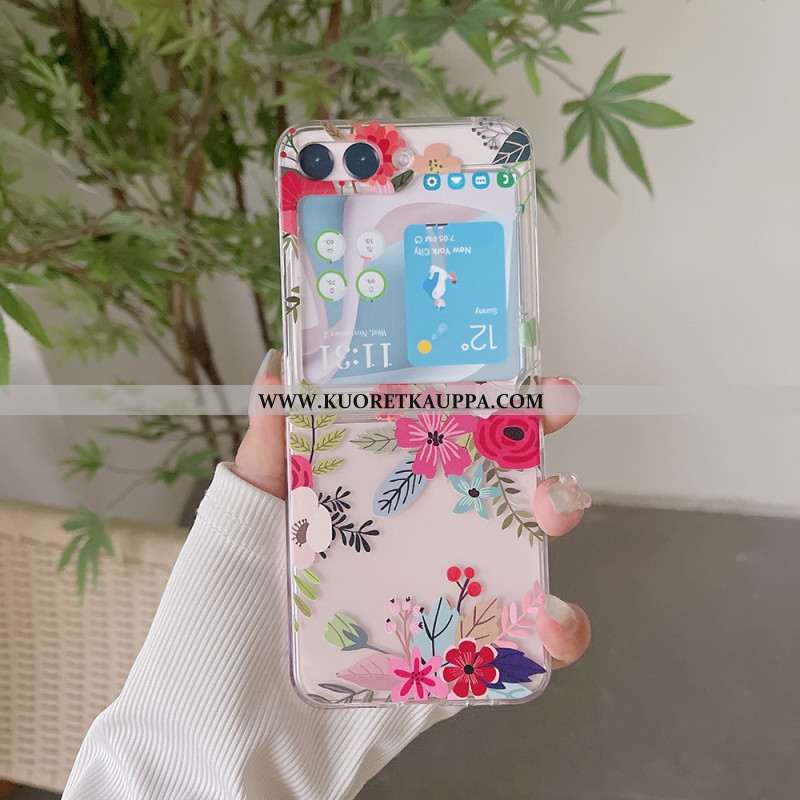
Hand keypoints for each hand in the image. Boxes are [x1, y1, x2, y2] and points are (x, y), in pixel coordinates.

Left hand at [233, 354, 590, 669]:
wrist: (232, 732)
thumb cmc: (226, 617)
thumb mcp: (241, 520)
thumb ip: (266, 448)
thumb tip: (280, 365)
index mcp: (378, 489)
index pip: (445, 432)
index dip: (495, 403)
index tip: (532, 384)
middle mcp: (419, 531)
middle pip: (500, 480)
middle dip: (539, 454)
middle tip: (545, 438)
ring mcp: (445, 588)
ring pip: (525, 546)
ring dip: (558, 524)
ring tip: (550, 521)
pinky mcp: (462, 651)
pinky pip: (526, 636)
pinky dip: (559, 628)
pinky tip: (551, 625)